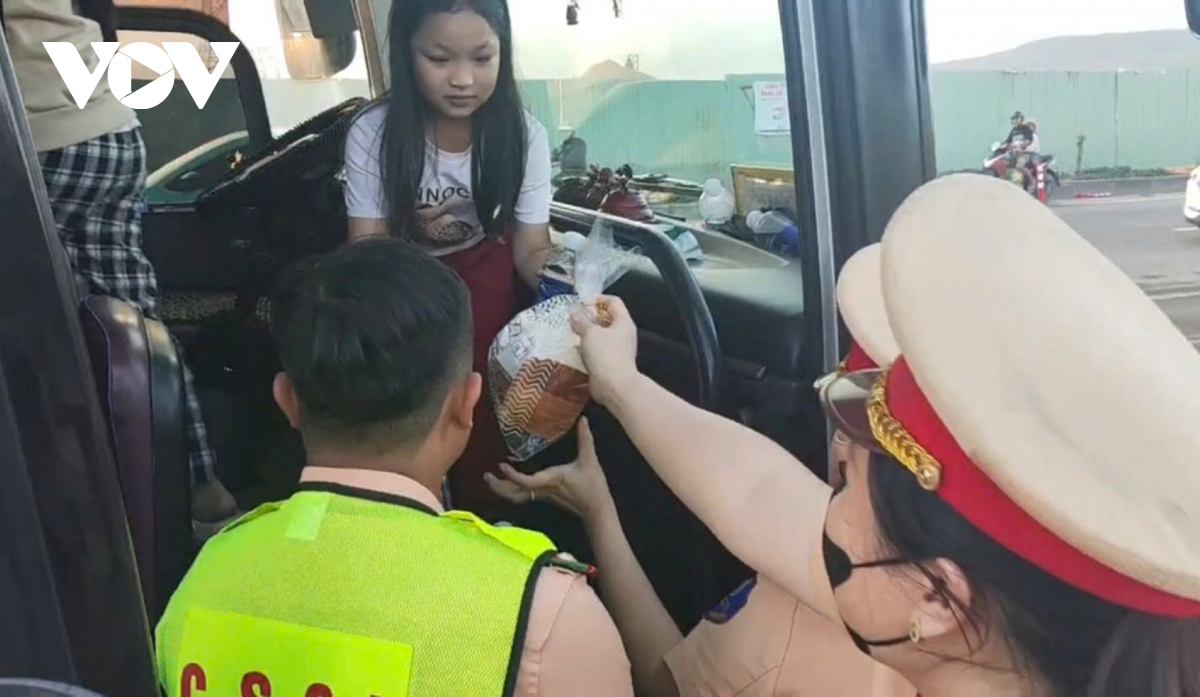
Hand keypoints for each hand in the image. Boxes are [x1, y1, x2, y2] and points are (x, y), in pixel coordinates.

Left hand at [485, 418, 615, 527]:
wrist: (597, 509)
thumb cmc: (593, 486)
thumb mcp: (590, 460)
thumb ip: (585, 439)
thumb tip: (583, 419)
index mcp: (550, 480)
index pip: (526, 482)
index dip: (512, 476)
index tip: (501, 465)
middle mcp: (542, 490)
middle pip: (514, 494)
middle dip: (498, 487)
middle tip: (486, 476)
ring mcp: (542, 495)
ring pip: (517, 496)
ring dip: (502, 489)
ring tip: (490, 479)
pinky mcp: (544, 497)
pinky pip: (523, 495)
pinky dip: (511, 489)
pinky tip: (507, 482)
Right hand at [570, 295, 639, 406]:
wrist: (614, 386)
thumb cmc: (606, 355)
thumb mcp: (590, 333)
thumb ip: (581, 321)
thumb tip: (575, 316)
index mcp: (623, 322)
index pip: (613, 301)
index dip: (598, 299)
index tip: (582, 305)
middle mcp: (624, 334)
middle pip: (608, 318)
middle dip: (590, 317)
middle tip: (575, 320)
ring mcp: (619, 349)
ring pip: (602, 335)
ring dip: (588, 334)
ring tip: (574, 334)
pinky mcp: (612, 362)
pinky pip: (600, 350)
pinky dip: (589, 348)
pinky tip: (578, 351)